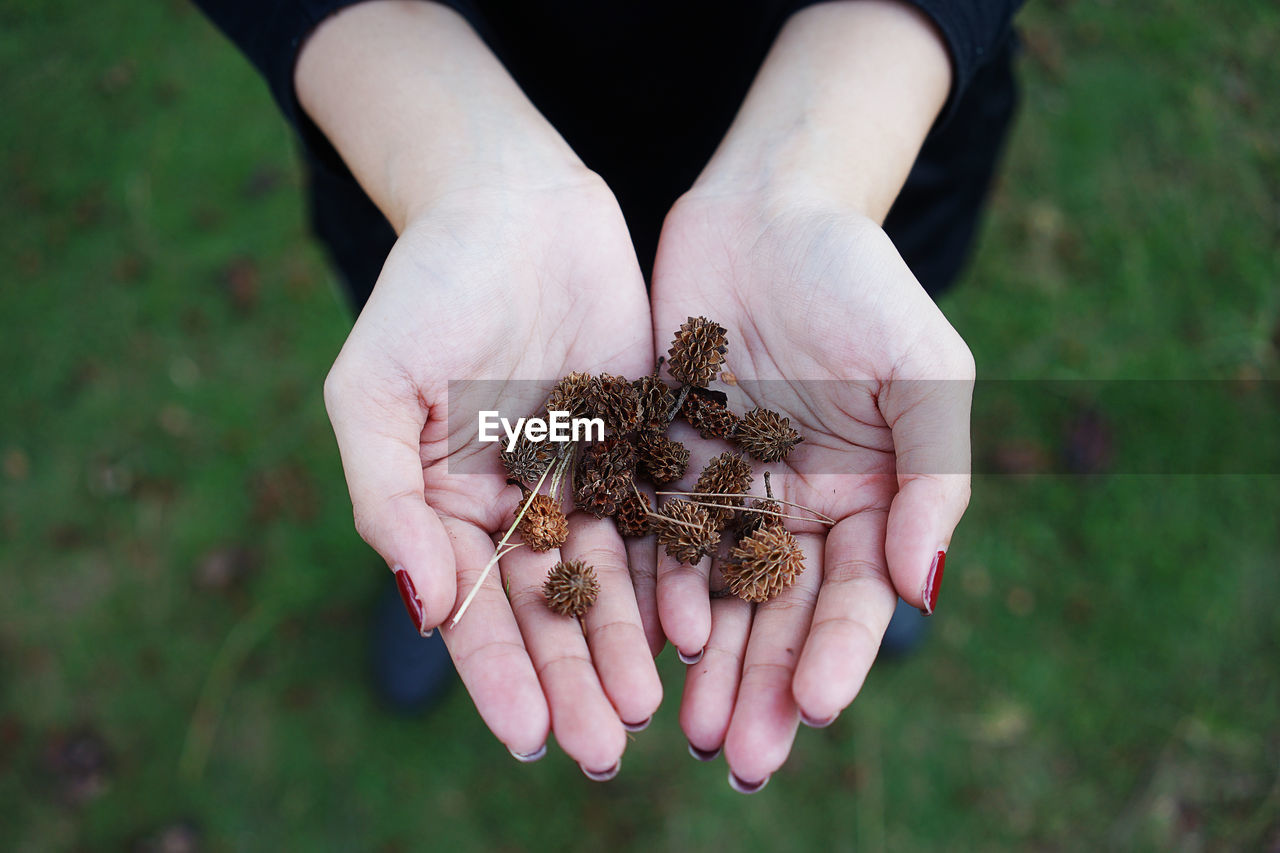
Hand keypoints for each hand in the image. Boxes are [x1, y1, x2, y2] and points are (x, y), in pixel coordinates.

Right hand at [324, 175, 662, 773]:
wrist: (510, 202)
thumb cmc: (424, 290)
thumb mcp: (374, 391)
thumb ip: (389, 499)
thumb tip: (421, 608)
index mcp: (448, 506)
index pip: (473, 608)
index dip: (498, 675)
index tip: (526, 737)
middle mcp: (518, 506)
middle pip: (547, 610)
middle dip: (572, 678)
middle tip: (604, 746)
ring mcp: (584, 477)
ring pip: (610, 577)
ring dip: (626, 643)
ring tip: (649, 706)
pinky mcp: (643, 442)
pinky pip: (663, 515)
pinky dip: (674, 572)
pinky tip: (694, 625)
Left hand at [651, 189, 973, 787]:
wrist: (767, 211)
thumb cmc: (859, 282)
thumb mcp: (921, 369)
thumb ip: (933, 474)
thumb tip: (924, 588)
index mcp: (864, 501)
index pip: (853, 597)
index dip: (837, 654)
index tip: (814, 705)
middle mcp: (794, 511)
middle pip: (779, 617)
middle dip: (761, 686)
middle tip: (738, 754)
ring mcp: (726, 492)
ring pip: (714, 595)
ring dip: (704, 665)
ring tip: (685, 728)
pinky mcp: (661, 464)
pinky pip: (655, 537)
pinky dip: (654, 589)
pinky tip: (648, 637)